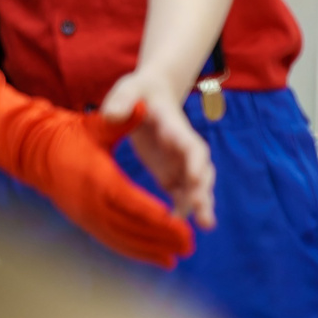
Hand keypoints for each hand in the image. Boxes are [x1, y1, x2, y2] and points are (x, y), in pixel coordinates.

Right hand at [0, 41, 194, 268]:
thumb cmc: (68, 134)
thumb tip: (144, 103)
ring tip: (173, 259)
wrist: (32, 149)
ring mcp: (83, 213)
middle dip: (160, 238)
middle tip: (187, 246)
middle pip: (129, 226)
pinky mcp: (82, 219)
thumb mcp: (96, 125)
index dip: (157, 218)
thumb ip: (123, 119)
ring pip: (120, 238)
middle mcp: (88, 201)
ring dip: (147, 250)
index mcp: (95, 178)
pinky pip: (109, 239)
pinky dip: (131, 249)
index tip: (181, 228)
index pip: (131, 203)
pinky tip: (151, 256)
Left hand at [101, 70, 216, 229]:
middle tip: (202, 213)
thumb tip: (113, 115)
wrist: (147, 94)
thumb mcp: (128, 89)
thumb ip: (121, 101)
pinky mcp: (169, 173)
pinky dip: (181, 209)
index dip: (195, 162)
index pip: (191, 145)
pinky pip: (180, 193)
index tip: (195, 178)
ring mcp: (178, 162)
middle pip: (200, 171)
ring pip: (195, 186)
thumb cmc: (137, 91)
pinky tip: (175, 227)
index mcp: (174, 127)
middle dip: (202, 191)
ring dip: (199, 205)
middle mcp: (182, 148)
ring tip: (204, 226)